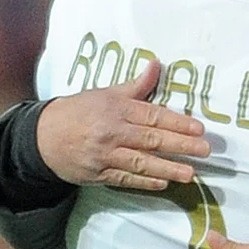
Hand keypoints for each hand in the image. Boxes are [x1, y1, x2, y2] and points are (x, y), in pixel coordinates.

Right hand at [34, 66, 211, 191]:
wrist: (43, 137)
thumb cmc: (79, 112)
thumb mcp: (105, 94)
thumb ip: (136, 86)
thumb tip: (156, 65)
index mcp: (116, 109)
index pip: (152, 115)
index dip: (177, 122)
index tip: (198, 128)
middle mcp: (112, 132)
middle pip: (151, 139)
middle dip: (180, 145)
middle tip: (205, 150)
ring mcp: (106, 155)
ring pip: (141, 162)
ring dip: (167, 168)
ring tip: (190, 173)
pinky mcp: (100, 174)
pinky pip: (126, 179)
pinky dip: (145, 182)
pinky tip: (164, 183)